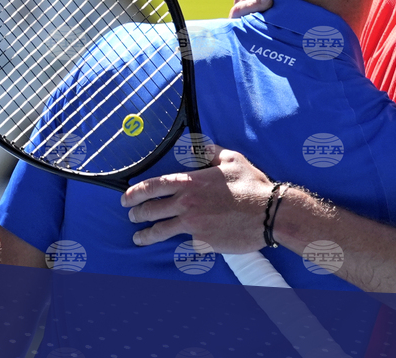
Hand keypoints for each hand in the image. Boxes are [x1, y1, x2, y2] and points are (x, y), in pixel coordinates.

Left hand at [123, 149, 273, 252]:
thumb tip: (196, 147)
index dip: (134, 193)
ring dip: (145, 235)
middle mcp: (186, 204)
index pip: (152, 186)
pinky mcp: (202, 242)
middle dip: (136, 213)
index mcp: (190, 182)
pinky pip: (184, 244)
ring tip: (139, 238)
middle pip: (150, 210)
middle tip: (132, 216)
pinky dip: (178, 245)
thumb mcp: (232, 159)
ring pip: (159, 231)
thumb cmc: (252, 185)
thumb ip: (210, 152)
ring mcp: (193, 225)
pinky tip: (174, 247)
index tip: (126, 198)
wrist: (269, 213)